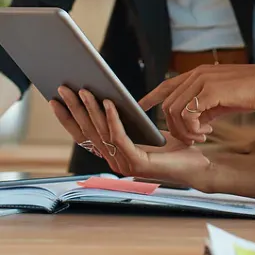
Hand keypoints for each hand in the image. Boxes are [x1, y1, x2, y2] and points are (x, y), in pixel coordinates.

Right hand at [51, 86, 212, 186]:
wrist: (198, 165)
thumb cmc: (175, 147)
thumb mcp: (147, 130)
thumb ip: (129, 122)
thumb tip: (110, 99)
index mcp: (114, 154)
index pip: (84, 135)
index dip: (68, 118)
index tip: (56, 99)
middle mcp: (114, 161)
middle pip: (87, 132)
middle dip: (74, 108)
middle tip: (63, 88)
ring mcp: (123, 164)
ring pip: (101, 132)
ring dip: (91, 109)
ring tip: (84, 90)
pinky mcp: (136, 163)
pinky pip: (119, 137)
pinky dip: (113, 118)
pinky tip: (109, 102)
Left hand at [138, 63, 254, 143]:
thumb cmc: (252, 91)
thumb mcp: (223, 98)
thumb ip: (205, 106)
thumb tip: (195, 121)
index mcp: (199, 73)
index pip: (167, 84)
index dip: (151, 97)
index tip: (139, 107)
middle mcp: (197, 74)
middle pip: (168, 104)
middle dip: (175, 127)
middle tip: (193, 138)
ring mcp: (203, 81)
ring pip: (174, 111)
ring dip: (184, 130)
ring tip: (201, 136)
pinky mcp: (210, 91)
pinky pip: (188, 114)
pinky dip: (193, 128)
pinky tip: (207, 131)